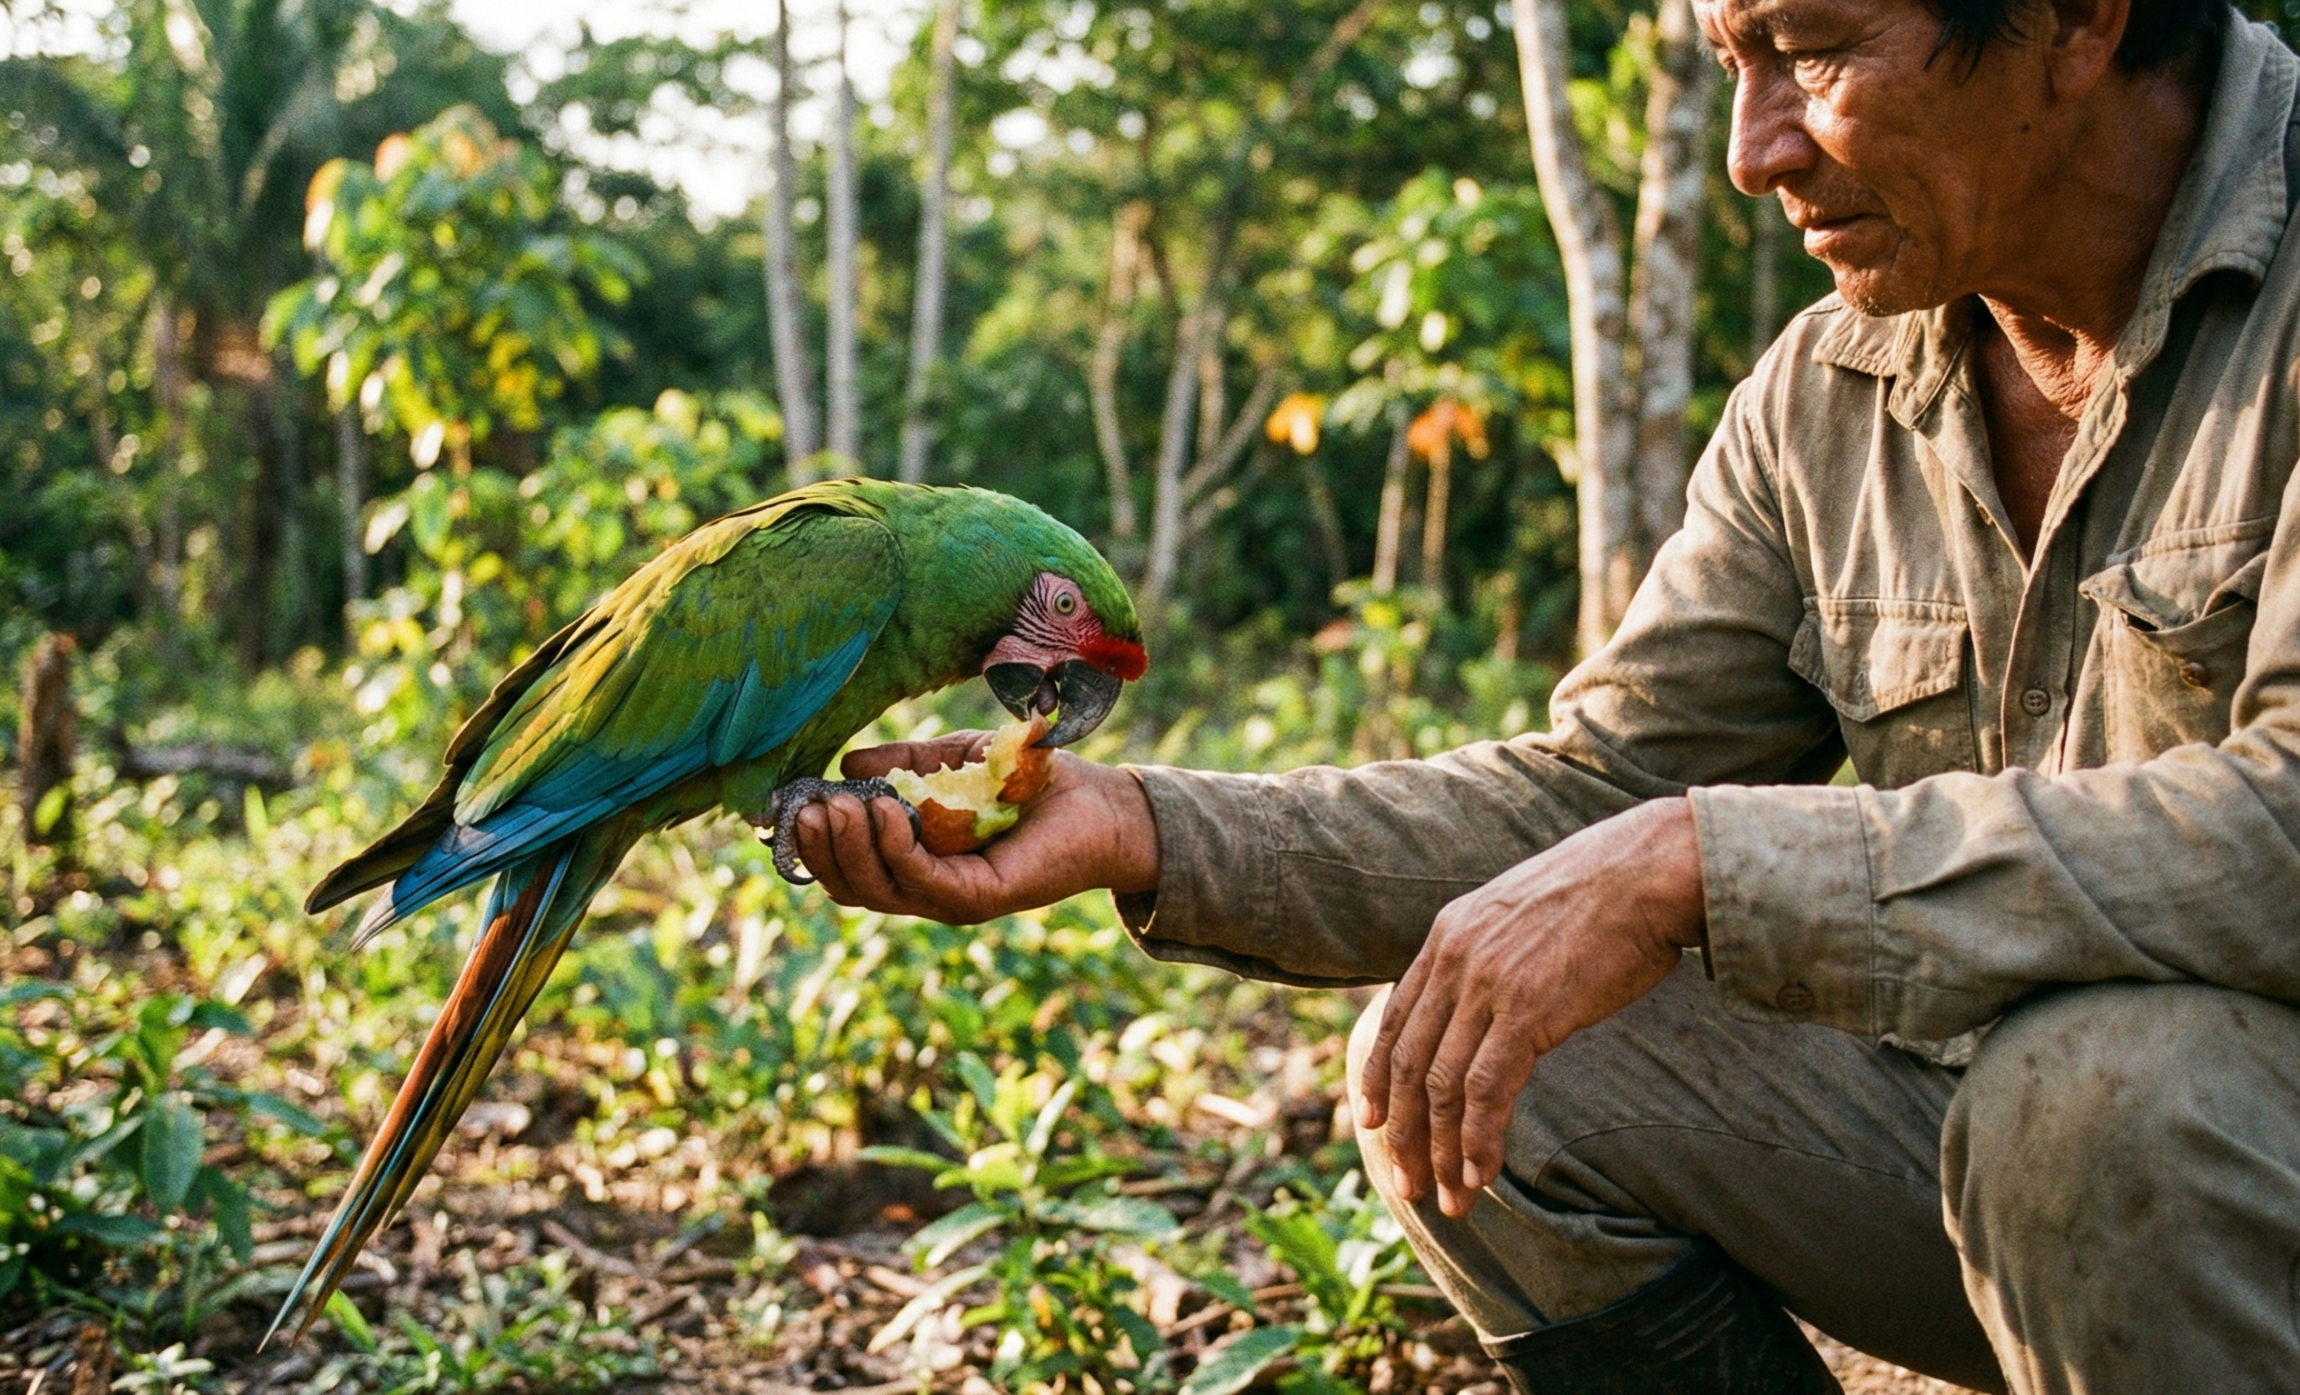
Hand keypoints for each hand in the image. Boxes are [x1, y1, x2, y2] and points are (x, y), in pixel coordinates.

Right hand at [790, 731, 1160, 922]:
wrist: (1103, 802)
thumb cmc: (1030, 781)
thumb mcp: (953, 762)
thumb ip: (903, 766)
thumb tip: (843, 765)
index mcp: (916, 864)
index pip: (847, 870)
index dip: (814, 843)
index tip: (792, 803)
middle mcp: (928, 891)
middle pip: (853, 888)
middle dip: (823, 849)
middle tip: (809, 806)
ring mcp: (952, 900)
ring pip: (879, 889)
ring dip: (851, 848)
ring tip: (839, 805)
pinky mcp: (981, 898)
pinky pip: (923, 879)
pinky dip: (895, 848)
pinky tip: (882, 810)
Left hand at [1356, 797, 1705, 1217]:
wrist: (1648, 869)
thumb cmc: (1603, 893)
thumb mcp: (1521, 913)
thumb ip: (1493, 954)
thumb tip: (1492, 999)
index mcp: (1447, 934)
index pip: (1394, 1019)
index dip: (1376, 1076)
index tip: (1372, 1121)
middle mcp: (1454, 960)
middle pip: (1406, 1063)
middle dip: (1403, 1132)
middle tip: (1406, 1183)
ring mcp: (1487, 986)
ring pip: (1441, 1087)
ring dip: (1441, 1152)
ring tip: (1450, 1199)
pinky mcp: (1527, 1011)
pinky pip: (1488, 1090)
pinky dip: (1479, 1140)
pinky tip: (1482, 1175)